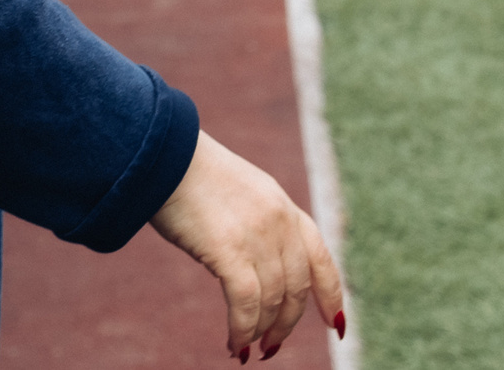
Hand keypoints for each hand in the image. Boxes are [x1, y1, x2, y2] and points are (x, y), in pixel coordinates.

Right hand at [150, 131, 344, 361]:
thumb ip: (258, 228)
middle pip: (297, 287)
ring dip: (259, 330)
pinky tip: (234, 343)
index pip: (321, 258)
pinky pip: (245, 302)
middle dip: (286, 323)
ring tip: (246, 347)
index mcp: (286, 208)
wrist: (169, 156)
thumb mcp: (243, 197)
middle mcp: (280, 222)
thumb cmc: (195, 178)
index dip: (331, 294)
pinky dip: (242, 329)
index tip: (335, 323)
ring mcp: (258, 235)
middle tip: (271, 346)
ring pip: (272, 299)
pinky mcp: (229, 249)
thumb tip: (253, 274)